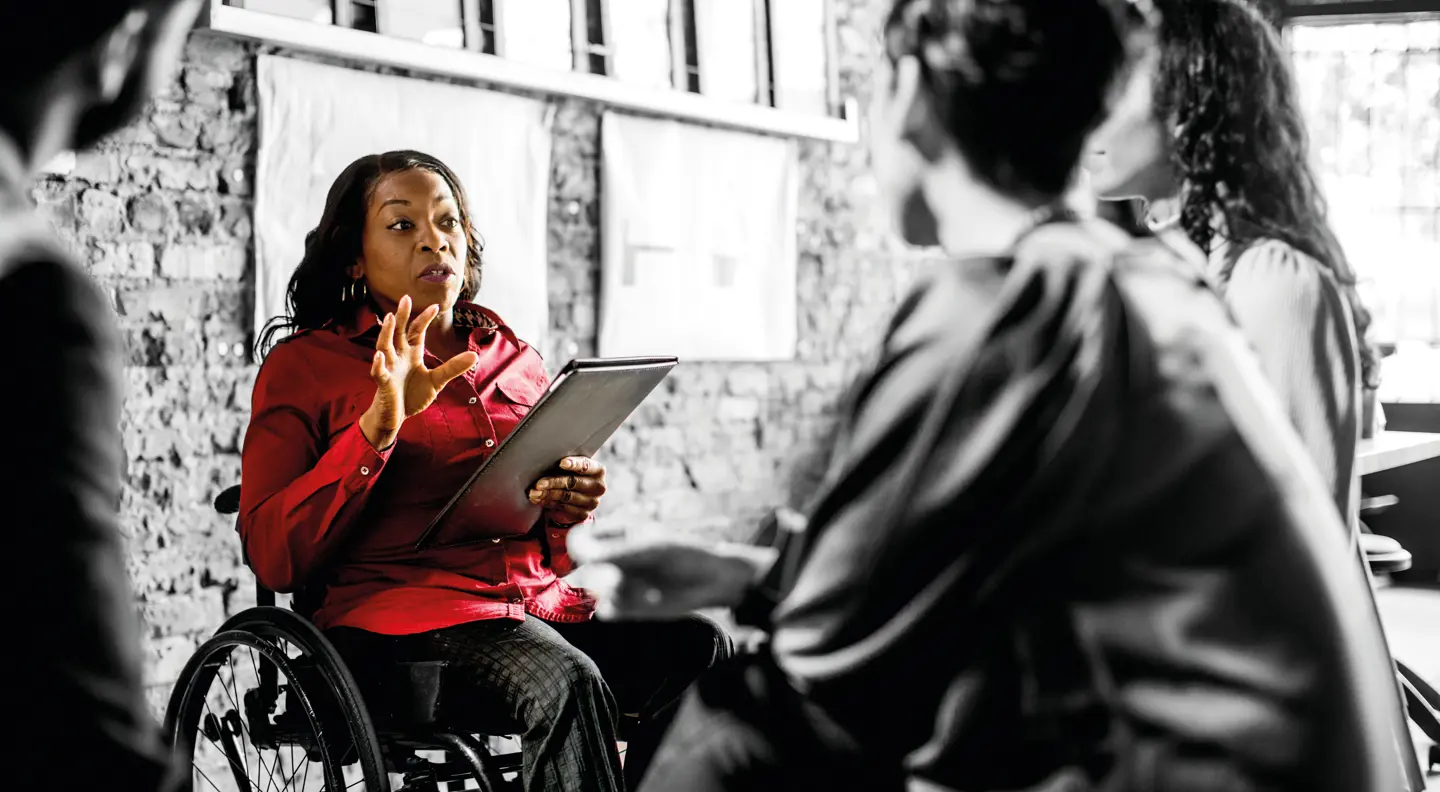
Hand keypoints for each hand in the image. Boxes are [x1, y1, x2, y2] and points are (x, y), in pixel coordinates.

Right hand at [359, 295, 478, 450]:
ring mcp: (389, 368)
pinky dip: (378, 364)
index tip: (435, 306)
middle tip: (405, 298)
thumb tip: (474, 355)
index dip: (424, 319)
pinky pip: (379, 372)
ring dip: (386, 332)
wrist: (395, 416)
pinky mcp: (383, 384)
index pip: (416, 331)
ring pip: (384, 347)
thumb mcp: (437, 381)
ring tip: (388, 318)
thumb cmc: (412, 395)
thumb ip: (452, 367)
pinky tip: (379, 356)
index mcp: (411, 353)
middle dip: (401, 316)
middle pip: (398, 332)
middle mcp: (398, 357)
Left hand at [529, 456, 605, 524]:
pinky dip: (548, 503)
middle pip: (573, 482)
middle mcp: (598, 487)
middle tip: (539, 483)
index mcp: (598, 470)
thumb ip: (565, 464)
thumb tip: (544, 461)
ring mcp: (592, 502)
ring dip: (547, 494)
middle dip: (554, 482)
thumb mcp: (573, 467)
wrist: (580, 496)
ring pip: (566, 496)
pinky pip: (563, 507)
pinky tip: (539, 499)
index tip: (561, 463)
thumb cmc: (574, 475)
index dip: (574, 464)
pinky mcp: (583, 514)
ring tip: (534, 492)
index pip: (586, 466)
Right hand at [567, 527, 777, 619]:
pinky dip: (621, 607)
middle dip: (596, 573)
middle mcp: (614, 559)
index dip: (577, 548)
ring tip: (645, 588)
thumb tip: (578, 553)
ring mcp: (619, 582)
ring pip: (595, 589)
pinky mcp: (627, 606)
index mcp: (618, 535)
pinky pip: (607, 610)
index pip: (581, 539)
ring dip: (614, 591)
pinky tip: (647, 601)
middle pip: (584, 567)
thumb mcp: (649, 549)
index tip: (585, 556)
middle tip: (618, 575)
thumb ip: (613, 552)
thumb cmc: (684, 555)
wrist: (713, 582)